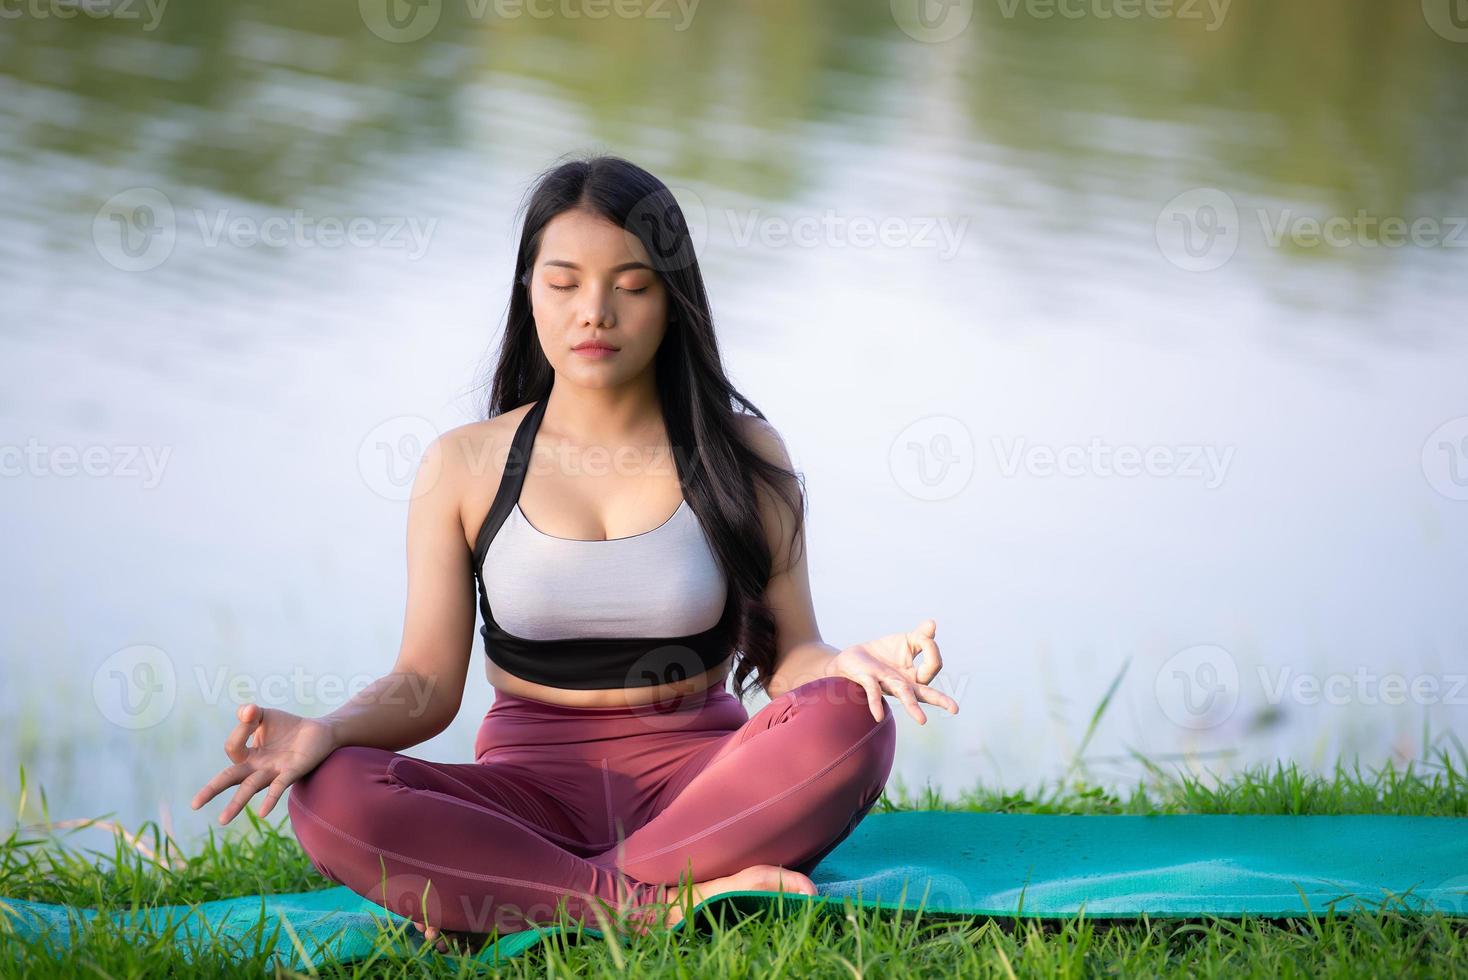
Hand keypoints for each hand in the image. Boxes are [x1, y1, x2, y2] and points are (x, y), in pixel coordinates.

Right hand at [190, 703, 338, 824]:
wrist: (320, 732)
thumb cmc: (288, 727)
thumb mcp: (265, 715)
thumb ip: (250, 713)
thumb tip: (247, 712)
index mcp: (249, 756)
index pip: (232, 749)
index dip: (239, 731)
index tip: (252, 715)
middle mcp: (257, 768)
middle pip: (229, 779)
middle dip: (211, 790)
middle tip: (194, 805)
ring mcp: (273, 772)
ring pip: (250, 788)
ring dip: (236, 804)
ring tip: (222, 820)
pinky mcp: (292, 772)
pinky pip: (278, 787)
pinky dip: (270, 799)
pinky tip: (262, 812)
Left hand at [822, 618, 958, 724]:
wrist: (850, 660)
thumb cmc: (880, 655)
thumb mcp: (904, 642)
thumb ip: (921, 636)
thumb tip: (933, 624)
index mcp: (913, 675)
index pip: (933, 665)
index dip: (932, 649)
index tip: (925, 636)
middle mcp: (903, 683)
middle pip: (925, 692)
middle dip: (940, 700)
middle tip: (955, 709)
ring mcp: (887, 683)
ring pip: (903, 694)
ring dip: (912, 707)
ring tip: (922, 720)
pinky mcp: (868, 680)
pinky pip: (873, 692)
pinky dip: (876, 704)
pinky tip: (878, 716)